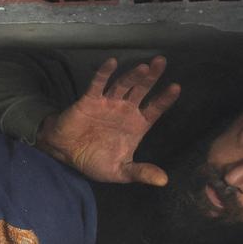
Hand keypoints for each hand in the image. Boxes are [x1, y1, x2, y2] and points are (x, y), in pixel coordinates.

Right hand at [36, 56, 180, 185]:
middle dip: (152, 77)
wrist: (67, 155)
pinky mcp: (90, 100)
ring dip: (133, 75)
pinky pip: (98, 84)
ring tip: (144, 67)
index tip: (176, 87)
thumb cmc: (95, 161)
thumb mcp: (120, 172)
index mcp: (136, 125)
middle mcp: (125, 110)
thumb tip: (164, 181)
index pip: (155, 109)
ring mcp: (108, 103)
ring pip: (123, 85)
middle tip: (161, 62)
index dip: (165, 99)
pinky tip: (112, 62)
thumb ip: (141, 172)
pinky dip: (104, 73)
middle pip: (141, 90)